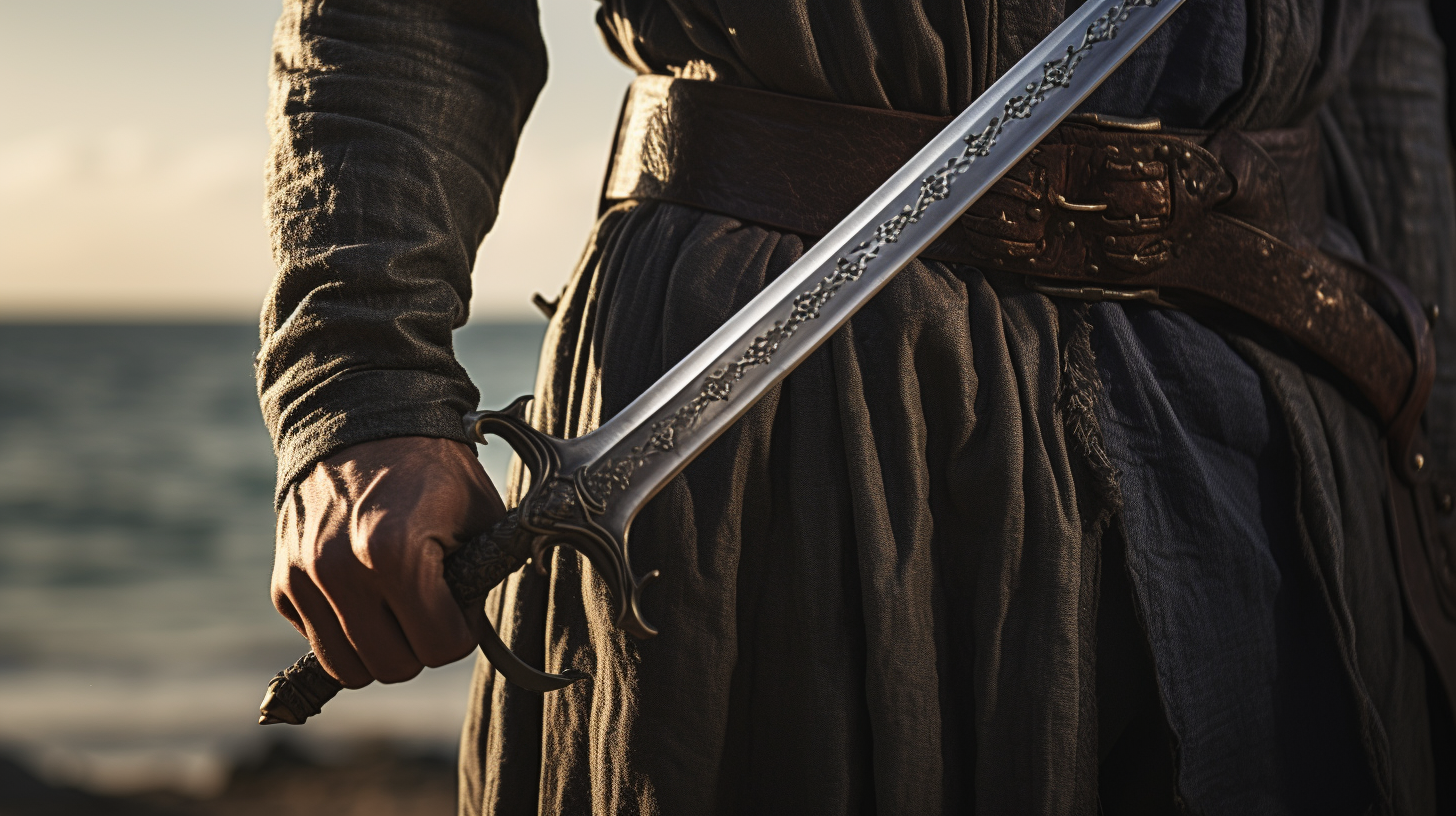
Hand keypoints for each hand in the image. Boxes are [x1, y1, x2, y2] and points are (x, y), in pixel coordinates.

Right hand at [271, 436, 505, 687]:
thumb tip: (469, 629)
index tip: (460, 602)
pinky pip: (318, 641)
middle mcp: (341, 572)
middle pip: (394, 667)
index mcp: (395, 555)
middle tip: (429, 605)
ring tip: (397, 607)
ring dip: (380, 648)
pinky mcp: (283, 582)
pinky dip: (344, 628)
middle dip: (420, 644)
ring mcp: (305, 579)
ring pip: (349, 668)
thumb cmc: (432, 470)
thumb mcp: (478, 515)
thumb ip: (483, 578)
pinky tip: (363, 590)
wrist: (361, 422)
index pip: (441, 647)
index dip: (461, 630)